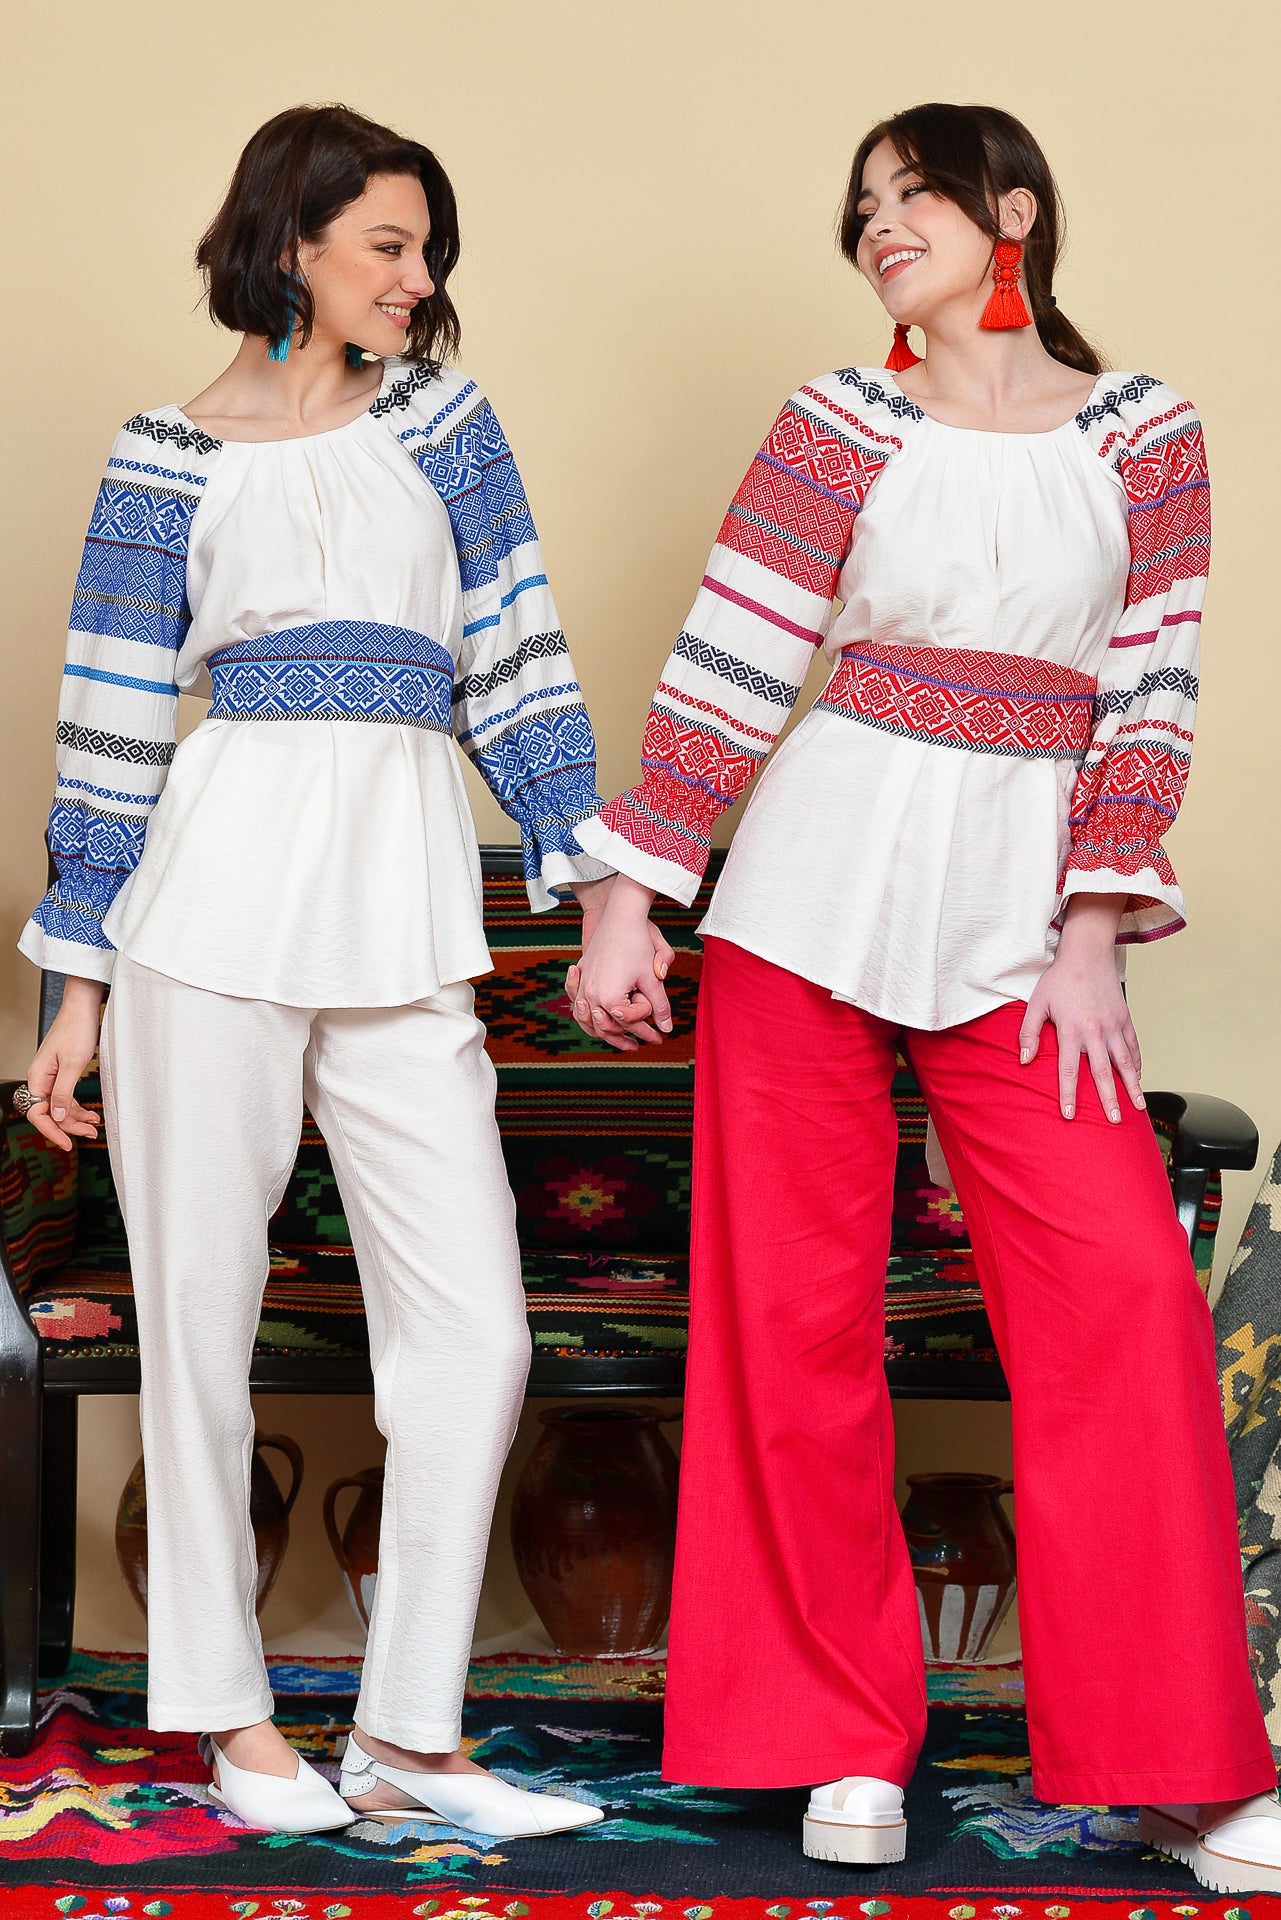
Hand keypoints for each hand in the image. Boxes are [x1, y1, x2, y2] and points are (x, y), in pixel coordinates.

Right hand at [23, 977, 105, 1152]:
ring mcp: (51, 1076)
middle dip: (69, 1126)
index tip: (67, 1143)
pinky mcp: (62, 1072)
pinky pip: (66, 1096)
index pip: (38, 1113)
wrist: (83, 1008)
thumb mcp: (73, 1064)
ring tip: (94, 1126)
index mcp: (37, 1077)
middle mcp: (41, 1078)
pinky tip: (91, 1115)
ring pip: (60, 1106)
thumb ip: (63, 1092)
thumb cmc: (77, 1029)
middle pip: (50, 1112)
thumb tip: (56, 1116)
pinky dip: (77, 1107)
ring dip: (76, 1118)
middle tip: (90, 1134)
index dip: (52, 1131)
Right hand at [566, 876, 675, 1051]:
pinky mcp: (580, 974)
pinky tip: (594, 1016)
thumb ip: (660, 1005)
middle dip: (624, 1038)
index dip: (647, 1033)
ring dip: (603, 1032)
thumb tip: (668, 1028)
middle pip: (607, 1028)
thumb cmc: (638, 943)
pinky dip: (584, 1014)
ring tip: (620, 1038)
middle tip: (641, 1045)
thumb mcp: (652, 977)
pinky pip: (576, 1003)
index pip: (630, 1024)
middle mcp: (591, 995)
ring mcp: (582, 985)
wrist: (619, 914)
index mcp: (610, 997)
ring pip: (588, 1020)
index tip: (660, 1037)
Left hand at [1019, 894, 1141, 1122]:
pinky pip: (1133, 1047)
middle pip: (1103, 1073)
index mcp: (1072, 1030)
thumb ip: (1029, 1032)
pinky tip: (1138, 1078)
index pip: (1069, 1070)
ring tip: (1138, 1108)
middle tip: (1113, 1121)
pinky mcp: (1125, 1019)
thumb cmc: (1059, 979)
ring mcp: (1114, 1026)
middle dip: (1108, 1099)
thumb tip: (1023, 1060)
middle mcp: (1095, 1032)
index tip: (1069, 1116)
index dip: (1069, 1095)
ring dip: (1132, 1087)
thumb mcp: (1037, 1003)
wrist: (1087, 954)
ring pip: (1125, 1063)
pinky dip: (1137, 1064)